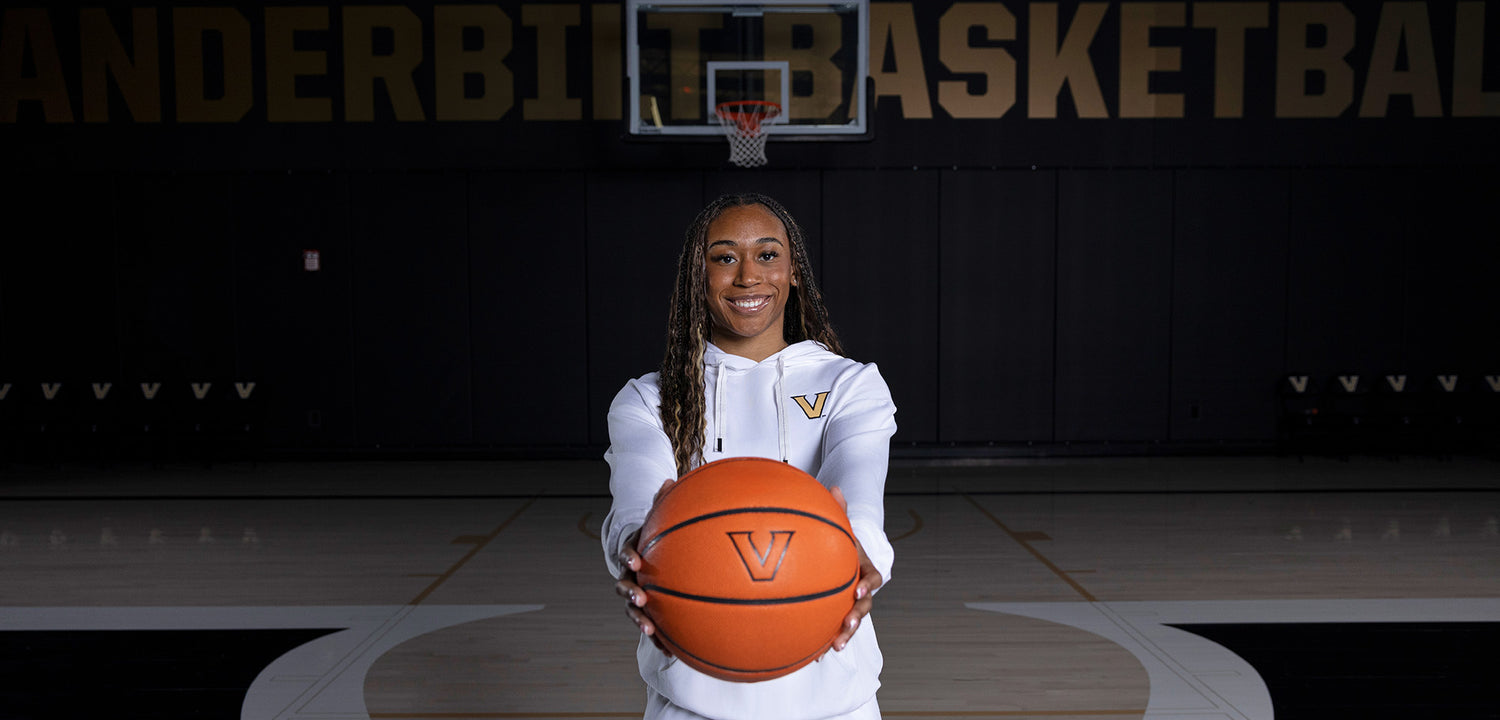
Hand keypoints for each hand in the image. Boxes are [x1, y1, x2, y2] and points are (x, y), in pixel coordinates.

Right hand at [613, 479, 675, 655]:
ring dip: (639, 619)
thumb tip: (670, 480)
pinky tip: (671, 650)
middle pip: (623, 586)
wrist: (649, 559)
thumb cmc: (657, 538)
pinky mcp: (648, 611)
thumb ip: (663, 503)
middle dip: (629, 594)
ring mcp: (636, 595)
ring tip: (650, 629)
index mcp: (632, 553)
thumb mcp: (659, 519)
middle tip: (639, 599)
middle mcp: (629, 576)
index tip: (636, 562)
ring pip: (632, 610)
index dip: (628, 557)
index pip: (625, 553)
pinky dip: (658, 638)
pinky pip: (651, 626)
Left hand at [829, 486, 881, 651]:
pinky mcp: (836, 614)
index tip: (858, 590)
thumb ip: (838, 509)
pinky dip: (824, 641)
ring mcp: (849, 604)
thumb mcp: (840, 525)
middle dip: (856, 618)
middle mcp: (859, 590)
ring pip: (851, 622)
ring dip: (844, 635)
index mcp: (863, 569)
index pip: (872, 578)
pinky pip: (833, 628)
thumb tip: (835, 487)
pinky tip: (812, 654)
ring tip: (833, 647)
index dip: (867, 585)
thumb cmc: (839, 541)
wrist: (839, 556)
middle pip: (864, 607)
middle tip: (847, 626)